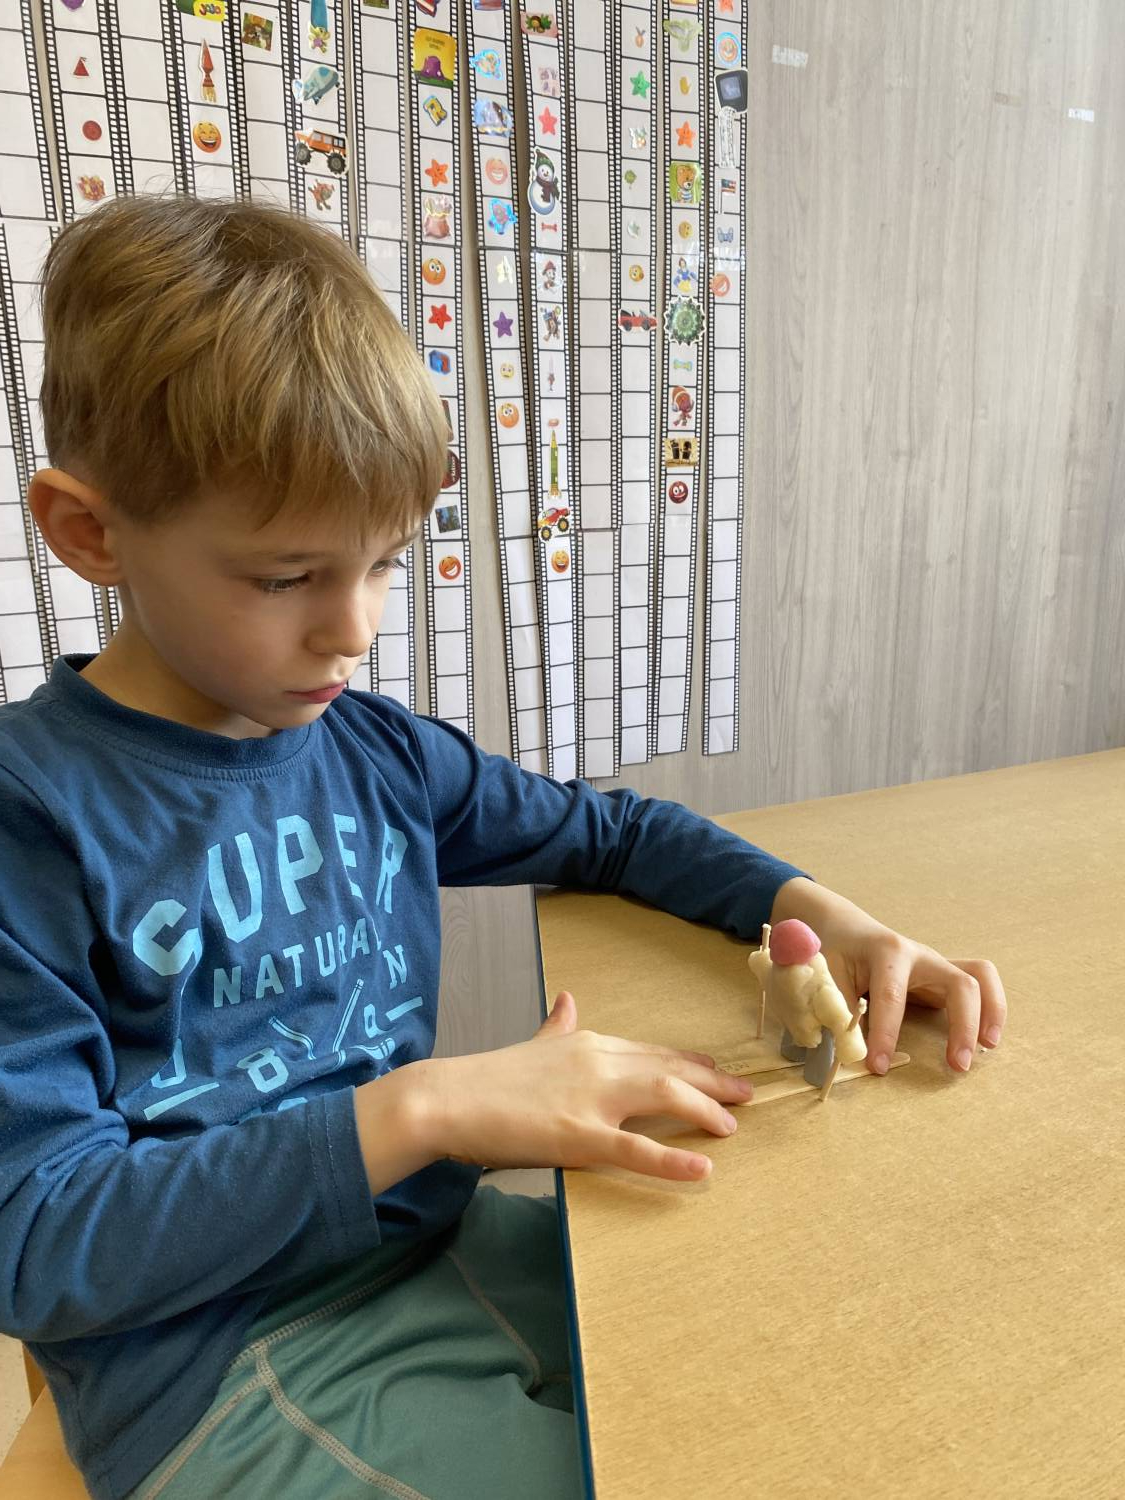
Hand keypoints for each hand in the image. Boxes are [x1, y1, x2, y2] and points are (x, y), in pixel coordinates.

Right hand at [411, 990, 752, 1181]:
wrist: (447, 1097)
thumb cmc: (487, 1077)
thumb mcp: (534, 1042)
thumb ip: (558, 1025)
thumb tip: (569, 999)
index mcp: (588, 1042)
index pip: (652, 1052)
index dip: (690, 1062)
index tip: (716, 1070)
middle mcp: (599, 1062)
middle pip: (671, 1070)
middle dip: (713, 1083)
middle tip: (746, 1095)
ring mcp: (591, 1098)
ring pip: (665, 1098)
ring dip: (705, 1111)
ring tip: (731, 1126)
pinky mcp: (578, 1136)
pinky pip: (636, 1150)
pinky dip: (673, 1160)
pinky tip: (703, 1170)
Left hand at [770, 877, 1006, 1073]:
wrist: (843, 927)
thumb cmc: (834, 952)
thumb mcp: (824, 975)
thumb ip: (832, 1010)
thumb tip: (841, 1052)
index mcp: (885, 951)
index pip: (891, 996)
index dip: (885, 1034)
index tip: (878, 1067)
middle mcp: (919, 955)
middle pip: (959, 982)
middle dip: (962, 1025)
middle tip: (956, 1066)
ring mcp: (936, 963)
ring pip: (981, 976)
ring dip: (992, 1012)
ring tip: (987, 1048)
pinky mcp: (944, 976)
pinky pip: (980, 984)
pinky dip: (991, 1009)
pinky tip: (985, 1039)